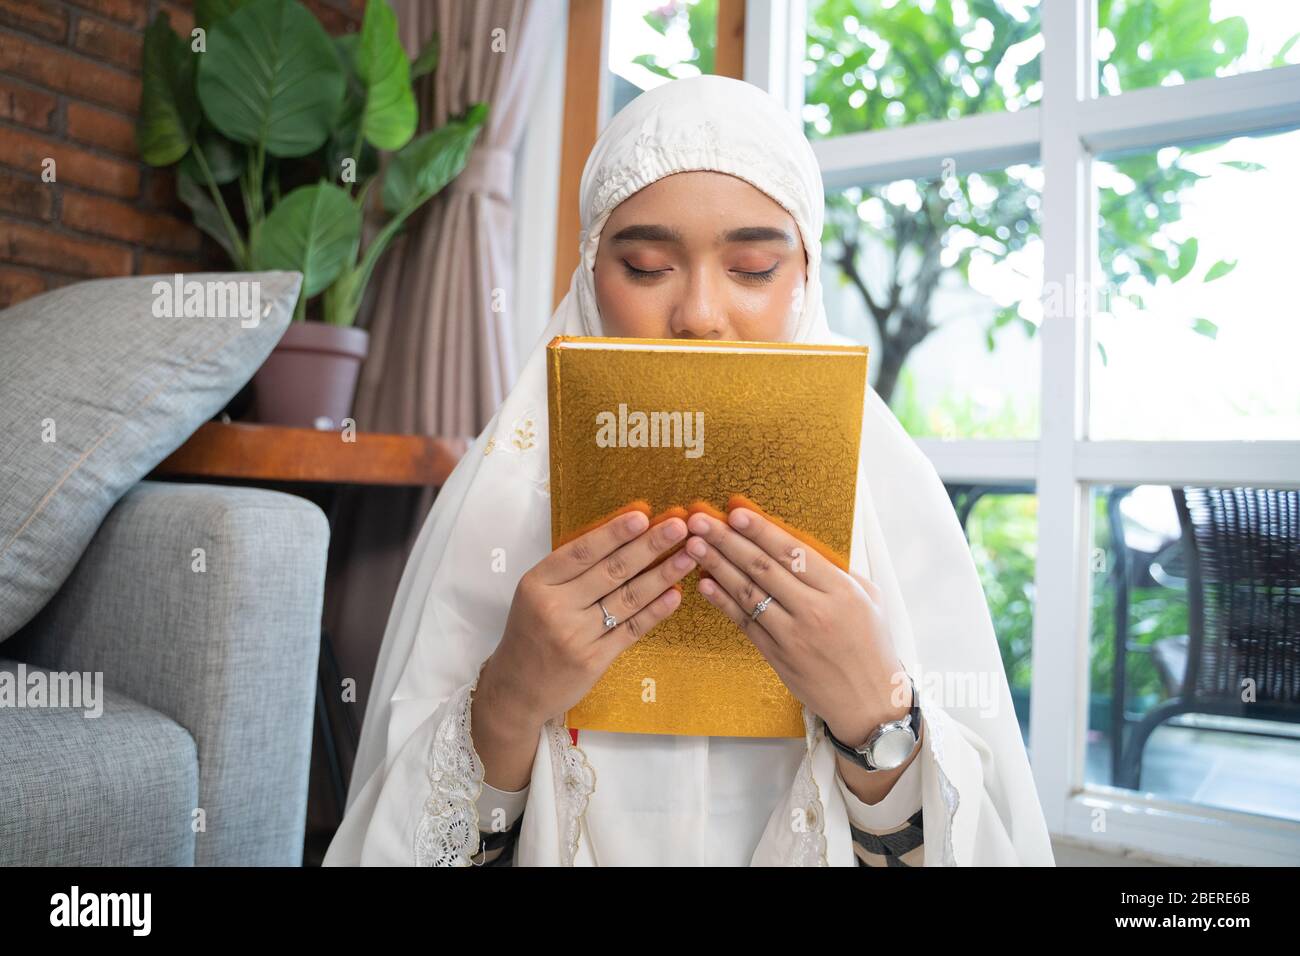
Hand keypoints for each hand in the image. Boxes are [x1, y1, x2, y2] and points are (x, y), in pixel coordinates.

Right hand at [482, 503, 697, 728]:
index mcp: (537, 584)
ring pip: (628, 599)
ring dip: (663, 575)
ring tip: (688, 556)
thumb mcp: (534, 594)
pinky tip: (675, 594)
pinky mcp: (594, 660)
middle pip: (611, 571)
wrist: (516, 689)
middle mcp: (556, 608)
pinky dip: (656, 611)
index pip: (581, 551)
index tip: (642, 516)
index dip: (614, 533)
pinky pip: (632, 629)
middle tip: (678, 527)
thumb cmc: (530, 633)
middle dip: (649, 546)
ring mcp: (576, 636)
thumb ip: (569, 571)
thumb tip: (620, 538)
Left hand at [683, 497, 911, 747]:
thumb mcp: (868, 598)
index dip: (761, 531)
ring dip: (717, 566)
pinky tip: (705, 583)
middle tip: (701, 521)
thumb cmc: (871, 645)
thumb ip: (836, 570)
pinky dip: (722, 602)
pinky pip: (744, 623)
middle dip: (728, 541)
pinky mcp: (777, 656)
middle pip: (763, 568)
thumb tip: (799, 545)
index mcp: (841, 591)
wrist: (870, 701)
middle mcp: (815, 611)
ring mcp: (793, 636)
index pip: (793, 552)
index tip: (736, 513)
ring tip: (695, 546)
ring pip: (748, 593)